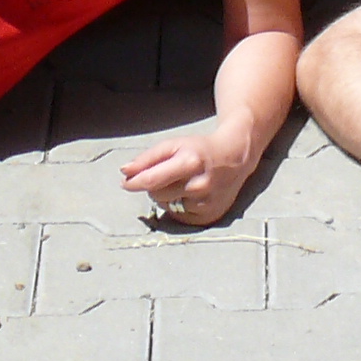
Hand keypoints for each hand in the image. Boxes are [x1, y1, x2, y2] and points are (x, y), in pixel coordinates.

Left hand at [119, 124, 258, 225]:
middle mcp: (198, 186)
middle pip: (157, 194)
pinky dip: (179, 206)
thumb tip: (125, 171)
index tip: (125, 182)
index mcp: (189, 163)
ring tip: (182, 183)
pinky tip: (190, 195)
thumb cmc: (200, 150)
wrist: (235, 158)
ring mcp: (205, 203)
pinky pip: (179, 216)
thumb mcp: (174, 145)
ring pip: (166, 206)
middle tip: (169, 174)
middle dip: (155, 185)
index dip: (134, 182)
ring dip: (167, 197)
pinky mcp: (208, 216)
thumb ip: (148, 158)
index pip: (151, 180)